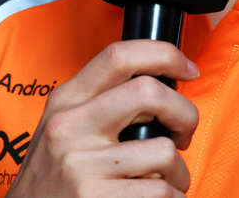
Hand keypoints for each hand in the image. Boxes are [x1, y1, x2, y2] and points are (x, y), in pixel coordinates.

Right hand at [7, 39, 199, 196]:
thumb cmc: (51, 178)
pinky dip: (172, 197)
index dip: (164, 55)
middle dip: (184, 113)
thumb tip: (158, 90)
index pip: (119, 56)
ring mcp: (83, 164)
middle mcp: (70, 126)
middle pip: (149, 93)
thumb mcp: (62, 127)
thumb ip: (100, 103)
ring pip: (164, 152)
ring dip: (178, 171)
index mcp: (66, 100)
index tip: (186, 68)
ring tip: (164, 180)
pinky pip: (161, 192)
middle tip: (183, 133)